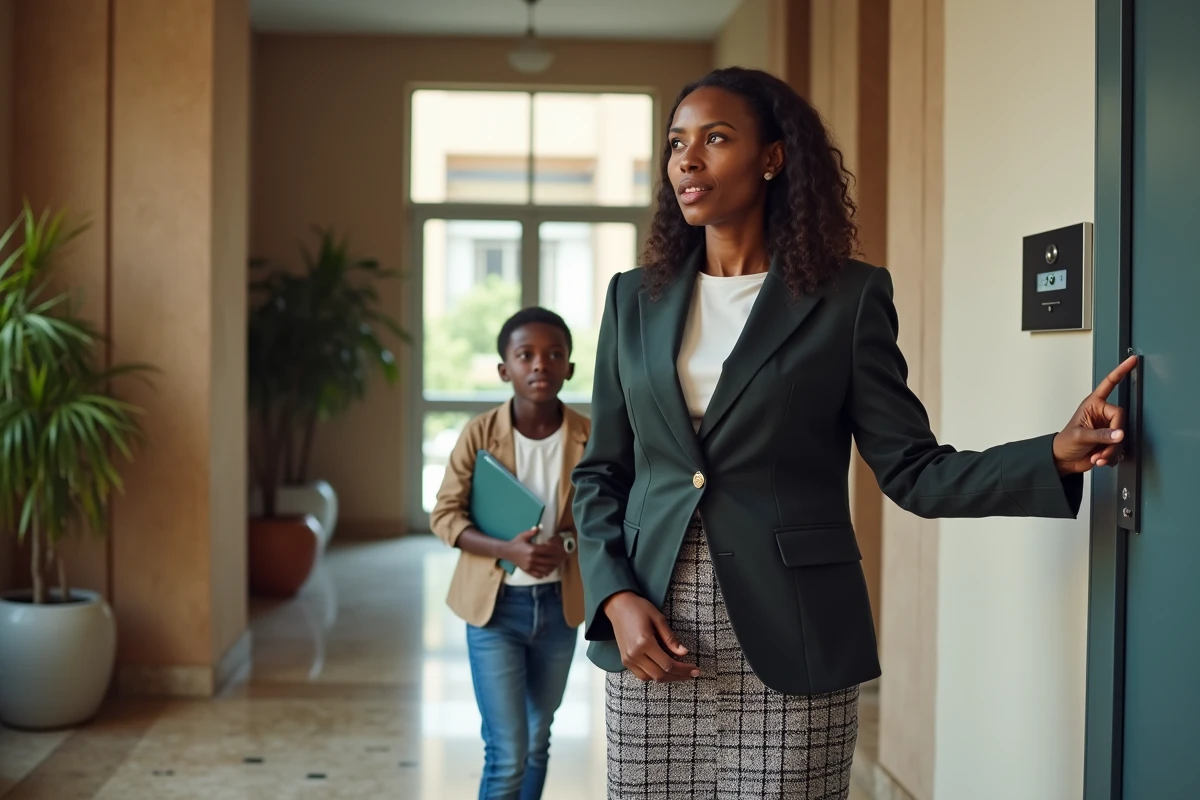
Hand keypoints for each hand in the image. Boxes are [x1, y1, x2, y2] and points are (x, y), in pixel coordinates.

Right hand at [501, 526, 564, 577]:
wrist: (506, 552)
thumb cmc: (516, 543)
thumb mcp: (523, 535)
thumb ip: (532, 532)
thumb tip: (539, 527)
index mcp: (532, 549)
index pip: (547, 550)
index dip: (554, 549)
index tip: (558, 547)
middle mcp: (532, 559)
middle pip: (548, 560)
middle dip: (556, 558)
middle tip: (560, 556)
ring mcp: (530, 566)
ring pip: (545, 568)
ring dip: (552, 567)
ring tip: (556, 563)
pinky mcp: (527, 570)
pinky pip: (538, 574)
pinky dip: (545, 573)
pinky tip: (548, 570)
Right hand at [603, 591, 698, 682]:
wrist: (618, 605)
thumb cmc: (639, 608)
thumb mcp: (658, 619)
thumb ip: (670, 638)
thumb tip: (684, 653)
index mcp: (644, 642)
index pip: (668, 664)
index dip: (684, 670)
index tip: (695, 670)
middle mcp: (635, 654)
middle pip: (660, 675)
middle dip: (678, 676)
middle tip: (692, 674)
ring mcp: (628, 659)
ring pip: (651, 678)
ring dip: (667, 678)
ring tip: (680, 673)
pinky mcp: (625, 660)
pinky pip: (642, 675)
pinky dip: (654, 675)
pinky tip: (664, 669)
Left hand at [1053, 355, 1137, 473]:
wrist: (1063, 460)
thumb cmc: (1065, 443)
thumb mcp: (1080, 436)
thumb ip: (1100, 435)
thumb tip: (1119, 433)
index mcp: (1093, 404)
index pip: (1109, 384)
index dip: (1121, 372)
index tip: (1132, 360)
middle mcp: (1102, 414)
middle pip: (1121, 421)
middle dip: (1113, 440)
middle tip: (1102, 450)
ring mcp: (1107, 427)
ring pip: (1121, 437)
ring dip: (1111, 451)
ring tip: (1097, 457)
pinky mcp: (1110, 440)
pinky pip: (1120, 447)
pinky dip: (1111, 456)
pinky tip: (1100, 459)